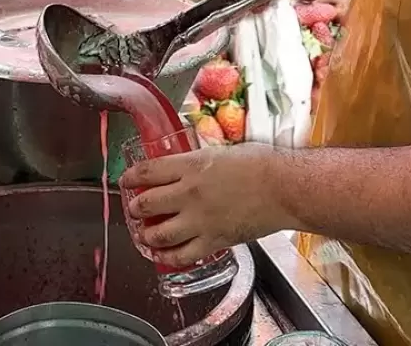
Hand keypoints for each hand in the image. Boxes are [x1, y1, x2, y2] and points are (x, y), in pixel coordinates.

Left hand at [120, 143, 286, 266]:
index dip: (131, 177)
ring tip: (144, 234)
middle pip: (147, 203)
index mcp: (189, 167)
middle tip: (135, 209)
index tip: (126, 181)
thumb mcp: (219, 152)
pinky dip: (168, 257)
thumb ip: (197, 161)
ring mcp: (200, 220)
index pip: (147, 172)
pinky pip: (183, 255)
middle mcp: (189, 193)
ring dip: (146, 235)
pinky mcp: (214, 240)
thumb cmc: (260, 164)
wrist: (285, 188)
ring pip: (159, 233)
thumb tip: (185, 164)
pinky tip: (163, 255)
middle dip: (135, 208)